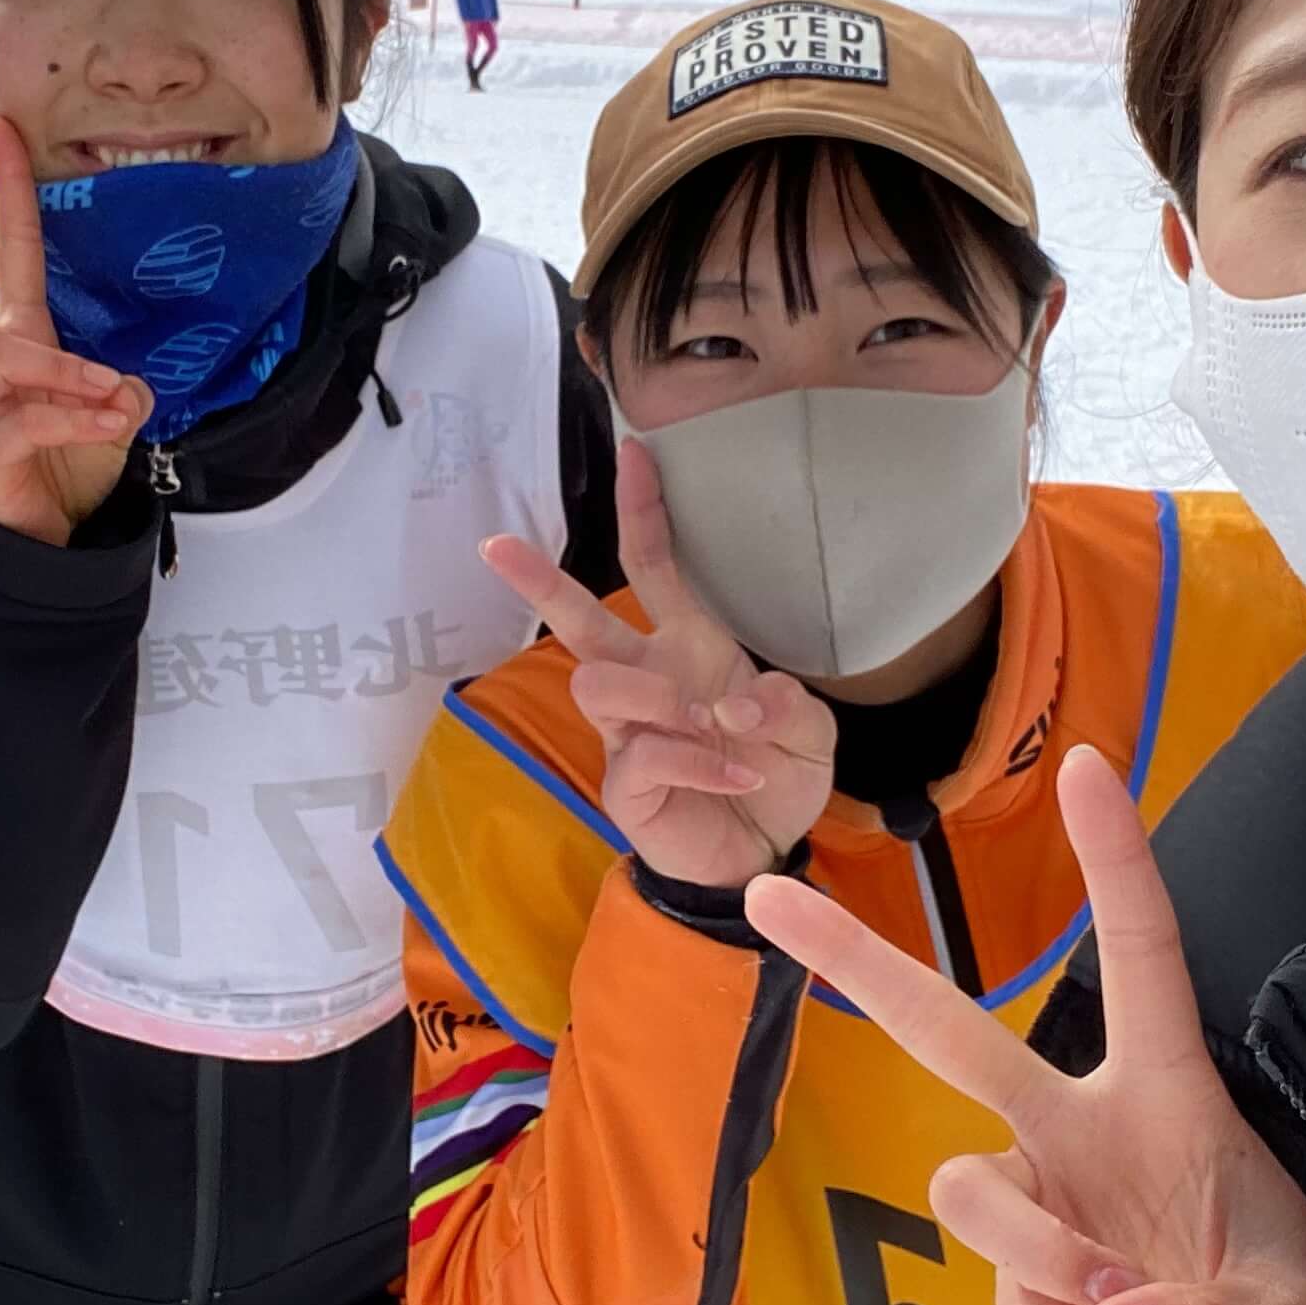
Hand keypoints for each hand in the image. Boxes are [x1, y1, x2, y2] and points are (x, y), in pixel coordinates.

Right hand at [0, 115, 149, 544]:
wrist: (42, 541)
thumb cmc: (66, 466)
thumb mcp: (110, 417)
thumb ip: (121, 391)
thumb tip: (126, 386)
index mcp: (13, 337)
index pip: (7, 249)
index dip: (6, 188)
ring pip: (16, 356)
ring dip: (73, 372)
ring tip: (115, 398)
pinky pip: (35, 414)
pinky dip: (80, 415)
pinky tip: (110, 423)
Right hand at [483, 438, 833, 889]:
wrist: (763, 854)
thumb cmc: (774, 776)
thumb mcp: (808, 731)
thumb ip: (789, 705)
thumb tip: (741, 701)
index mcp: (686, 649)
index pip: (654, 567)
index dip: (645, 511)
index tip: (636, 450)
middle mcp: (646, 682)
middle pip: (580, 621)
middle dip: (539, 581)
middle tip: (497, 545)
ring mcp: (628, 734)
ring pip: (599, 683)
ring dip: (658, 695)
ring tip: (710, 724)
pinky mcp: (627, 785)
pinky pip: (648, 755)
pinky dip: (703, 762)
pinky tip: (739, 776)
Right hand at [745, 745, 1305, 1304]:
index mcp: (1169, 1097)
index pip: (1143, 960)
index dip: (1114, 864)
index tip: (1087, 767)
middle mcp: (1083, 1130)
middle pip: (954, 1034)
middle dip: (859, 962)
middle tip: (769, 897)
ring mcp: (1040, 1204)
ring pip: (970, 1197)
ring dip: (1043, 1264)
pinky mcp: (1017, 1286)